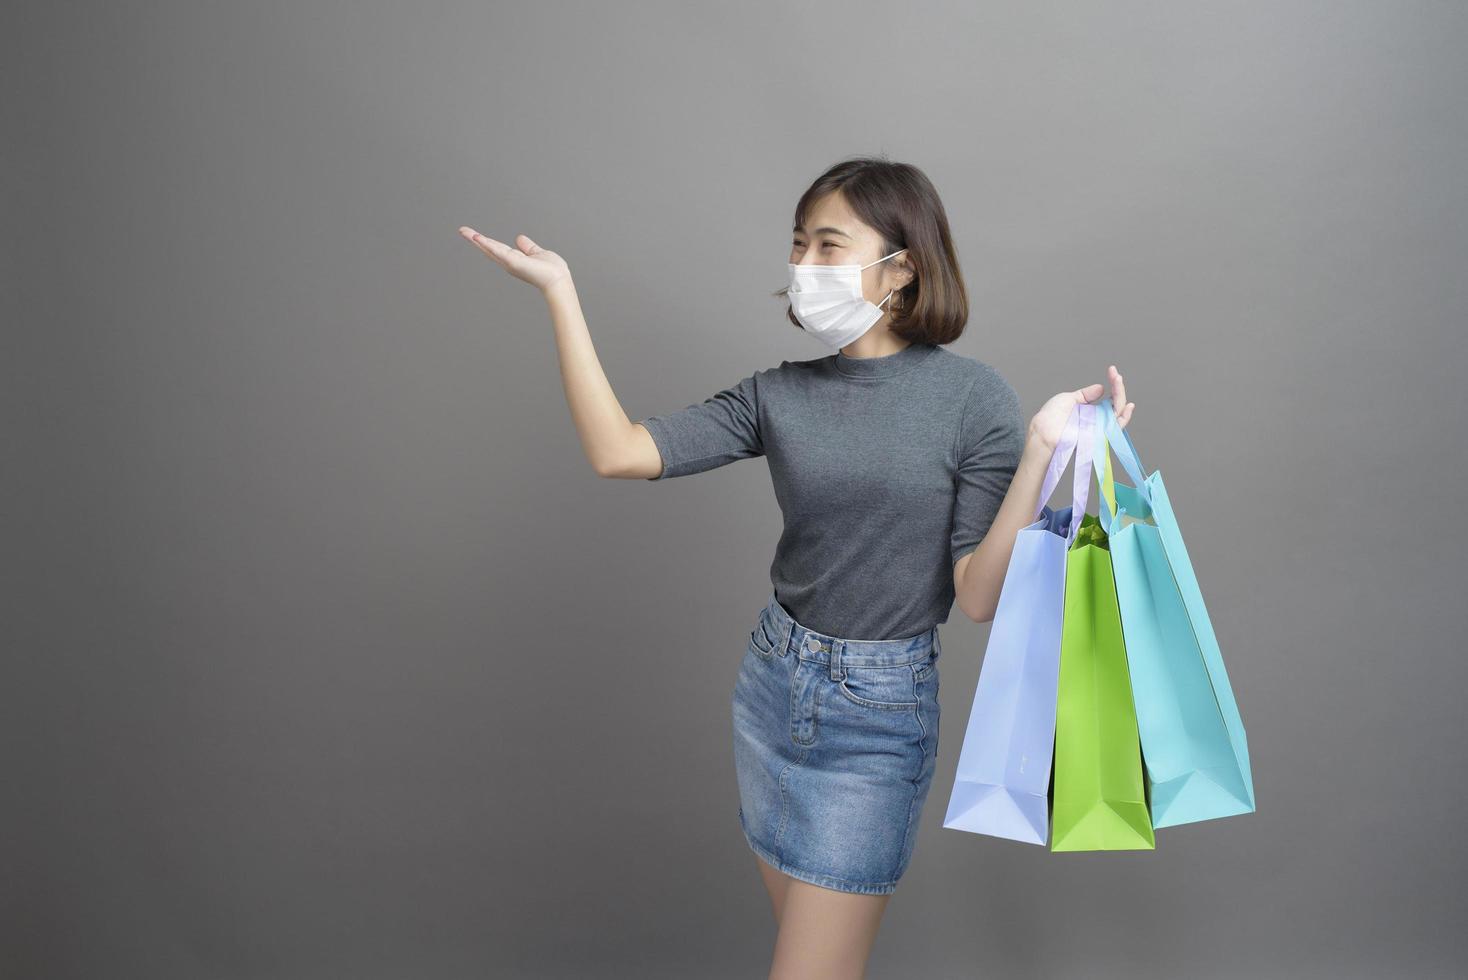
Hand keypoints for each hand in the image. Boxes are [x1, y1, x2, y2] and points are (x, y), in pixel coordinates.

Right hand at [458, 226, 572, 293]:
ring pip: (490, 248)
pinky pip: (498, 251)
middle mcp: (509, 262)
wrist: (558, 280)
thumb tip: (519, 238)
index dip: (485, 241)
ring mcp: (510, 262)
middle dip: (474, 239)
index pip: (496, 248)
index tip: (474, 234)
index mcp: (514, 259)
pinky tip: (477, 238)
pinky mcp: (513, 262)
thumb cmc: (551, 271)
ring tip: (464, 232)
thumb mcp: (537, 253)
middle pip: (489, 248)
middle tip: (461, 230)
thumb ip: (527, 247)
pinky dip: (487, 245)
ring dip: (477, 240)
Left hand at [1027, 365, 1134, 451]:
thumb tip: (1101, 388)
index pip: (1108, 398)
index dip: (1113, 384)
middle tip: (1116, 375)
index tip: (1112, 370)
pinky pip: (1116, 428)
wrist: (1043, 430)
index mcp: (1090, 411)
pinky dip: (1125, 417)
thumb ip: (1086, 394)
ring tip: (1118, 380)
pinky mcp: (1099, 435)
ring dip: (1121, 396)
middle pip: (1117, 404)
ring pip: (1119, 414)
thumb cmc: (1051, 417)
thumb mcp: (1069, 398)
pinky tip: (1129, 405)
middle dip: (1118, 388)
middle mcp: (1097, 420)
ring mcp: (1099, 427)